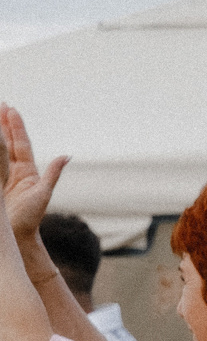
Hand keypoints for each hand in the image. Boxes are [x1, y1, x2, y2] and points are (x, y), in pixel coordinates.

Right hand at [1, 106, 67, 246]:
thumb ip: (52, 174)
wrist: (15, 237)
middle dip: (3, 123)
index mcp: (27, 171)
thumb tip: (66, 156)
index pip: (20, 143)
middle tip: (0, 104)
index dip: (15, 126)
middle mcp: (14, 171)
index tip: (10, 109)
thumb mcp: (42, 194)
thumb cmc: (31, 219)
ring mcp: (1, 177)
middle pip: (7, 142)